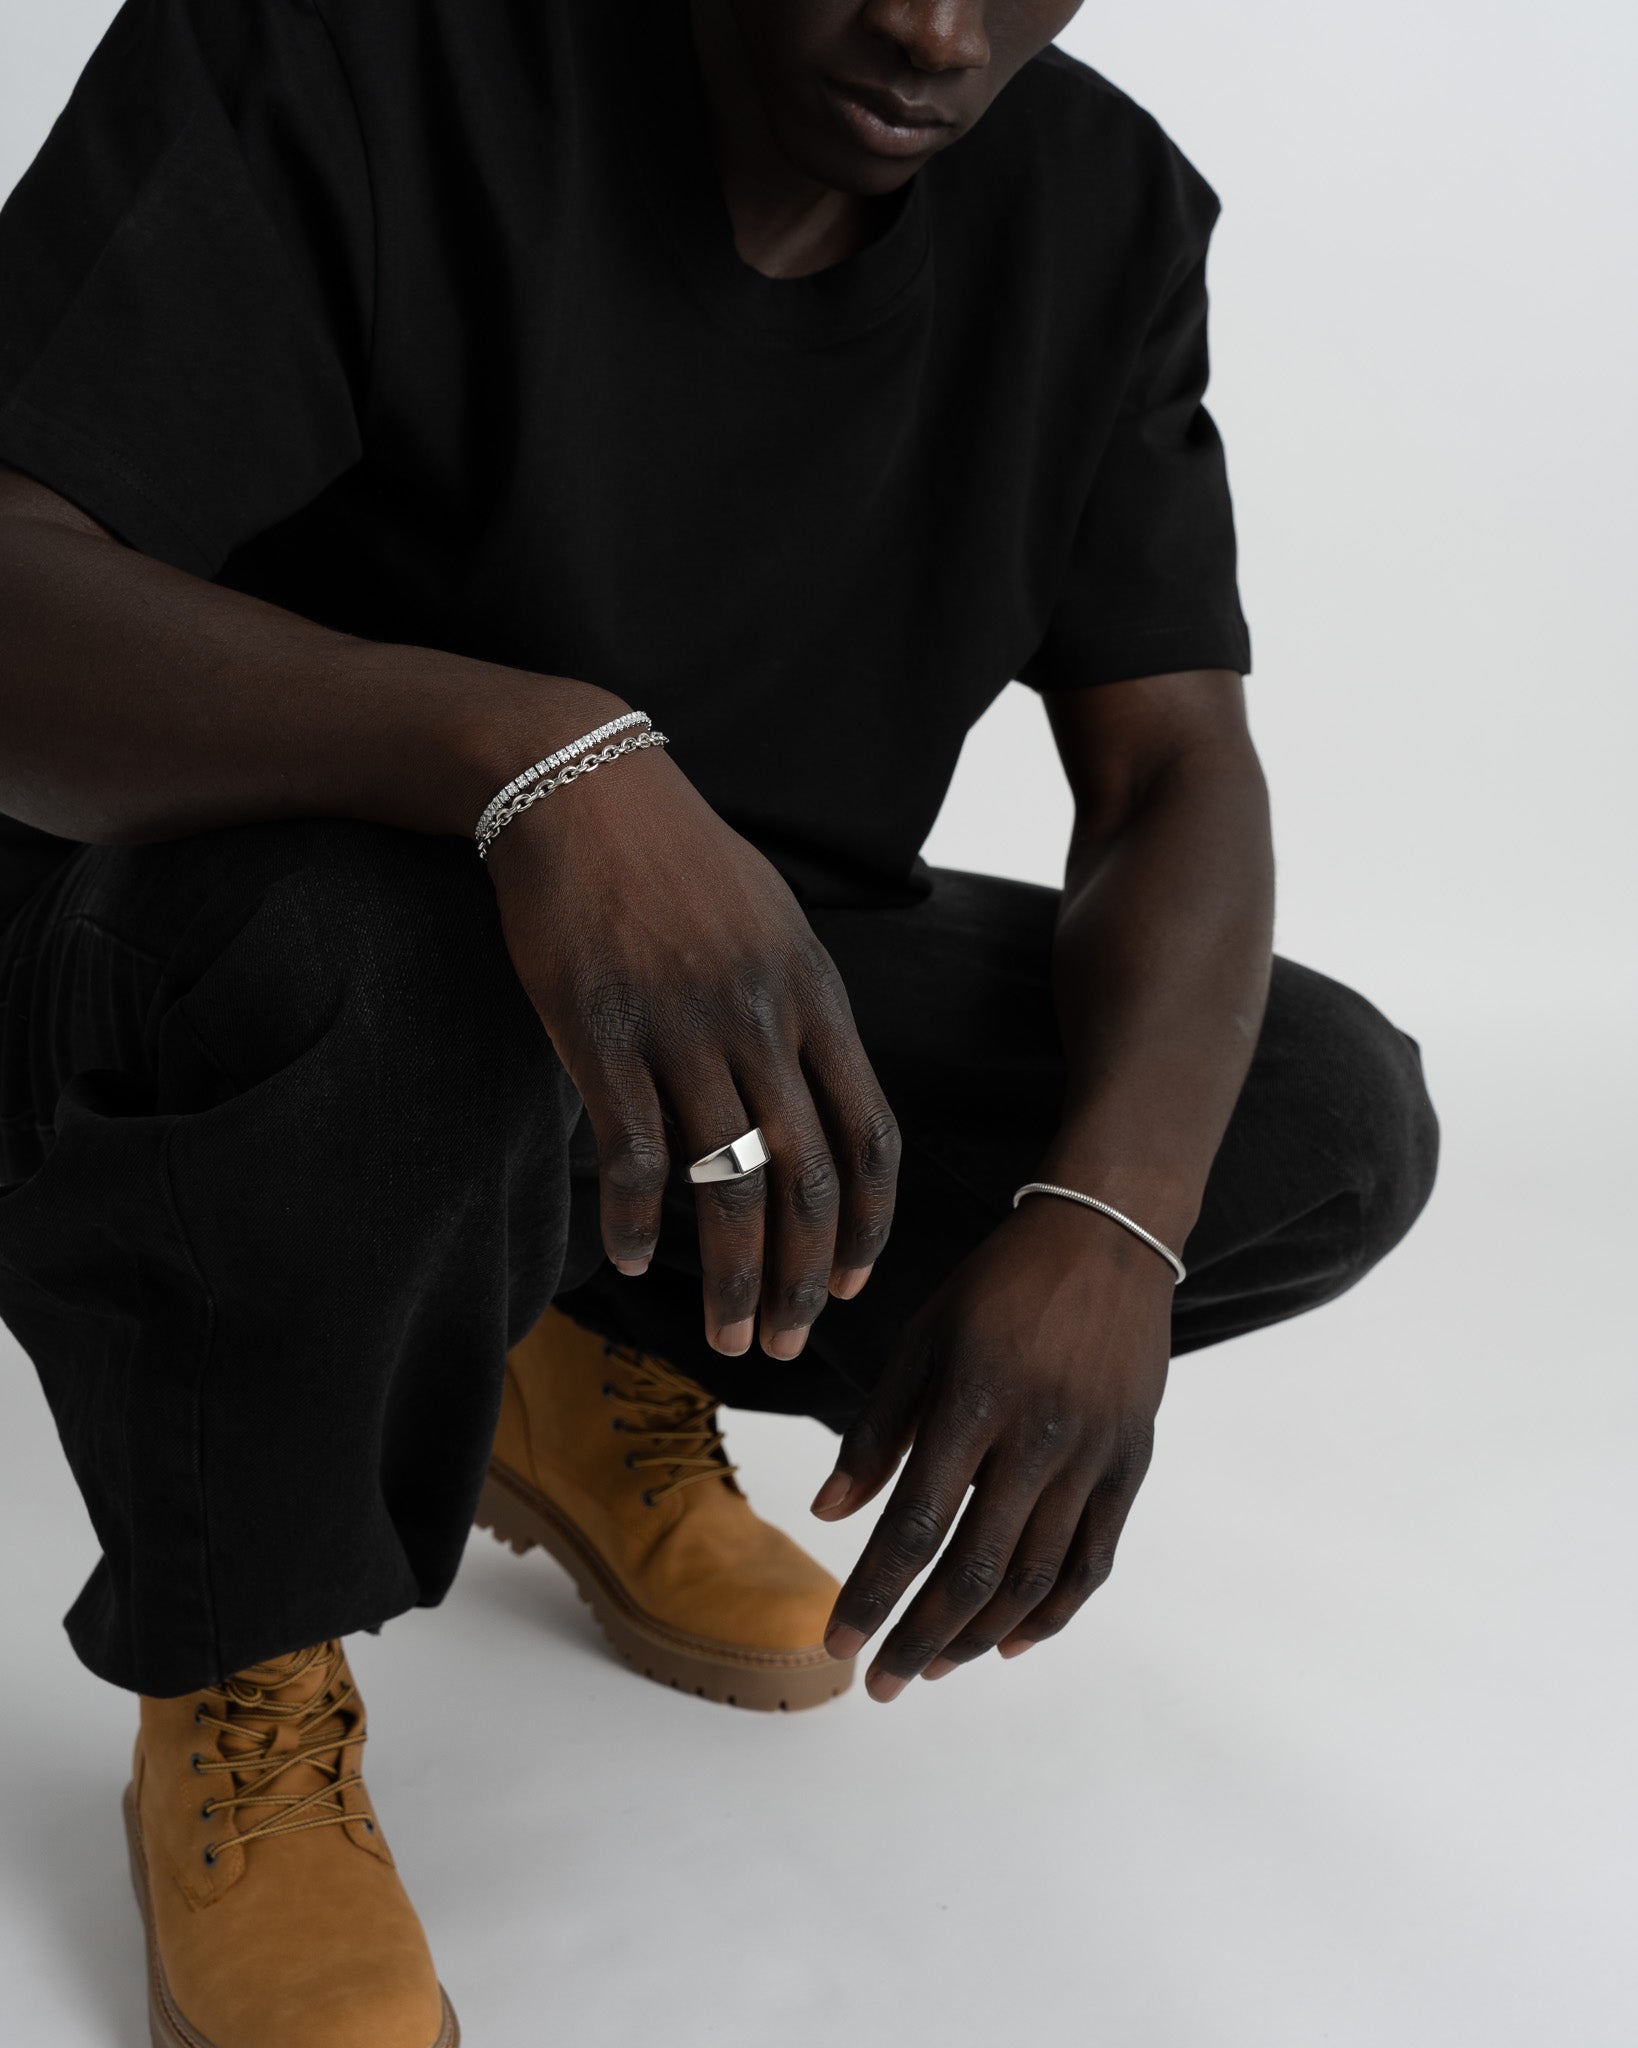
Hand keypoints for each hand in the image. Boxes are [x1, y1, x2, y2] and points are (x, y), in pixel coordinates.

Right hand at [485, 735, 899, 1357]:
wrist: (581, 785)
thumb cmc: (678, 861)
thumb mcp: (772, 924)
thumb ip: (802, 1011)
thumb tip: (817, 1098)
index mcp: (815, 996)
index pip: (870, 1136)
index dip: (870, 1224)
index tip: (858, 1284)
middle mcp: (762, 1020)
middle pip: (808, 1180)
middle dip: (808, 1280)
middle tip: (790, 1348)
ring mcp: (683, 1027)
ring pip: (729, 1184)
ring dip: (733, 1277)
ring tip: (728, 1336)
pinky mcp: (603, 1031)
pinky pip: (636, 1151)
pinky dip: (639, 1221)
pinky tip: (632, 1264)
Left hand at [812, 1194, 1172, 1697]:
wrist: (1107, 1239)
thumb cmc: (998, 1285)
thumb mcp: (922, 1338)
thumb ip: (876, 1430)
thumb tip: (829, 1515)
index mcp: (973, 1401)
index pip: (915, 1524)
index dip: (873, 1594)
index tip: (836, 1642)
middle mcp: (1038, 1438)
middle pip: (974, 1569)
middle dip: (920, 1636)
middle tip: (878, 1684)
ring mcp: (1092, 1456)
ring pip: (1034, 1577)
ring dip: (978, 1635)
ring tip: (933, 1667)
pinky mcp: (1130, 1464)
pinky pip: (1092, 1560)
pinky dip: (1053, 1612)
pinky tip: (1011, 1641)